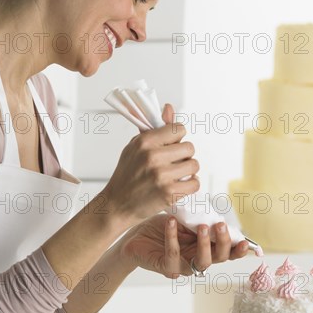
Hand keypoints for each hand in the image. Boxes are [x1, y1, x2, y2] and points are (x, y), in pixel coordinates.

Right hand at [102, 104, 199, 224]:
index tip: (172, 146)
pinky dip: (190, 185)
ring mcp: (161, 176)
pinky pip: (195, 183)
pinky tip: (180, 185)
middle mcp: (153, 156)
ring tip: (177, 174)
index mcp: (145, 142)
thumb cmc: (127, 174)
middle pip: (190, 147)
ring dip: (188, 170)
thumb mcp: (136, 146)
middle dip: (184, 155)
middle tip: (174, 162)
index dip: (178, 138)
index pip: (178, 129)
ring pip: (194, 165)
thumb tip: (169, 107)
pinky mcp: (169, 193)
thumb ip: (155, 128)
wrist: (117, 205)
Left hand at [120, 214, 248, 277]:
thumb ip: (200, 220)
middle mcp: (197, 259)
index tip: (246, 242)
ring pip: (201, 262)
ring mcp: (183, 266)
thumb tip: (216, 214)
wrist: (135, 235)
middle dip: (223, 243)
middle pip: (219, 258)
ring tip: (202, 227)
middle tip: (220, 226)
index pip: (227, 252)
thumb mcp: (185, 220)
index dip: (239, 250)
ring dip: (204, 244)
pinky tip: (171, 222)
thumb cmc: (163, 226)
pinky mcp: (166, 268)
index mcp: (206, 247)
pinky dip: (173, 237)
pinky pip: (173, 254)